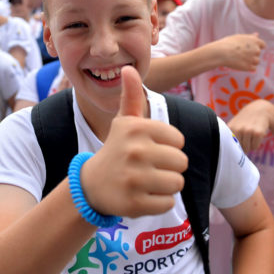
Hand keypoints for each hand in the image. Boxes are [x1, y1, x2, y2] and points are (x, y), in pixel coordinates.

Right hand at [81, 66, 187, 217]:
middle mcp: (135, 151)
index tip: (150, 148)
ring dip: (166, 185)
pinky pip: (168, 203)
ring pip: (177, 183)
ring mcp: (134, 178)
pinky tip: (142, 195)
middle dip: (169, 167)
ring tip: (147, 181)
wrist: (92, 184)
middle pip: (181, 162)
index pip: (179, 139)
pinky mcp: (134, 204)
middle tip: (149, 167)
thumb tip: (128, 69)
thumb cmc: (117, 148)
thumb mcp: (124, 121)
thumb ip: (131, 95)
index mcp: (136, 128)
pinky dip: (159, 202)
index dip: (169, 146)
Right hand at [206, 33, 264, 70]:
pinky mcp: (249, 67)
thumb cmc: (228, 43)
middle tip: (241, 54)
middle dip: (252, 54)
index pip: (263, 45)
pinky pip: (253, 68)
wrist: (222, 53)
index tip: (251, 49)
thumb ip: (250, 37)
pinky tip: (241, 64)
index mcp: (255, 41)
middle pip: (258, 53)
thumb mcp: (239, 37)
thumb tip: (257, 34)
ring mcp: (253, 59)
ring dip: (250, 61)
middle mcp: (256, 50)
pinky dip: (248, 67)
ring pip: (256, 61)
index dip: (257, 47)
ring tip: (240, 59)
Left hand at [227, 99, 270, 152]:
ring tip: (251, 135)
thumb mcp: (234, 125)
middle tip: (246, 136)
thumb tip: (229, 152)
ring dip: (250, 145)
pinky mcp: (257, 133)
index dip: (234, 147)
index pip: (230, 145)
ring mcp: (248, 131)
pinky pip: (255, 147)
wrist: (259, 110)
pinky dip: (256, 144)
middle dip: (243, 146)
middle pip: (239, 148)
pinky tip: (256, 135)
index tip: (236, 144)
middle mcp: (238, 129)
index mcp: (230, 128)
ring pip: (248, 149)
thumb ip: (229, 136)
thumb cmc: (245, 120)